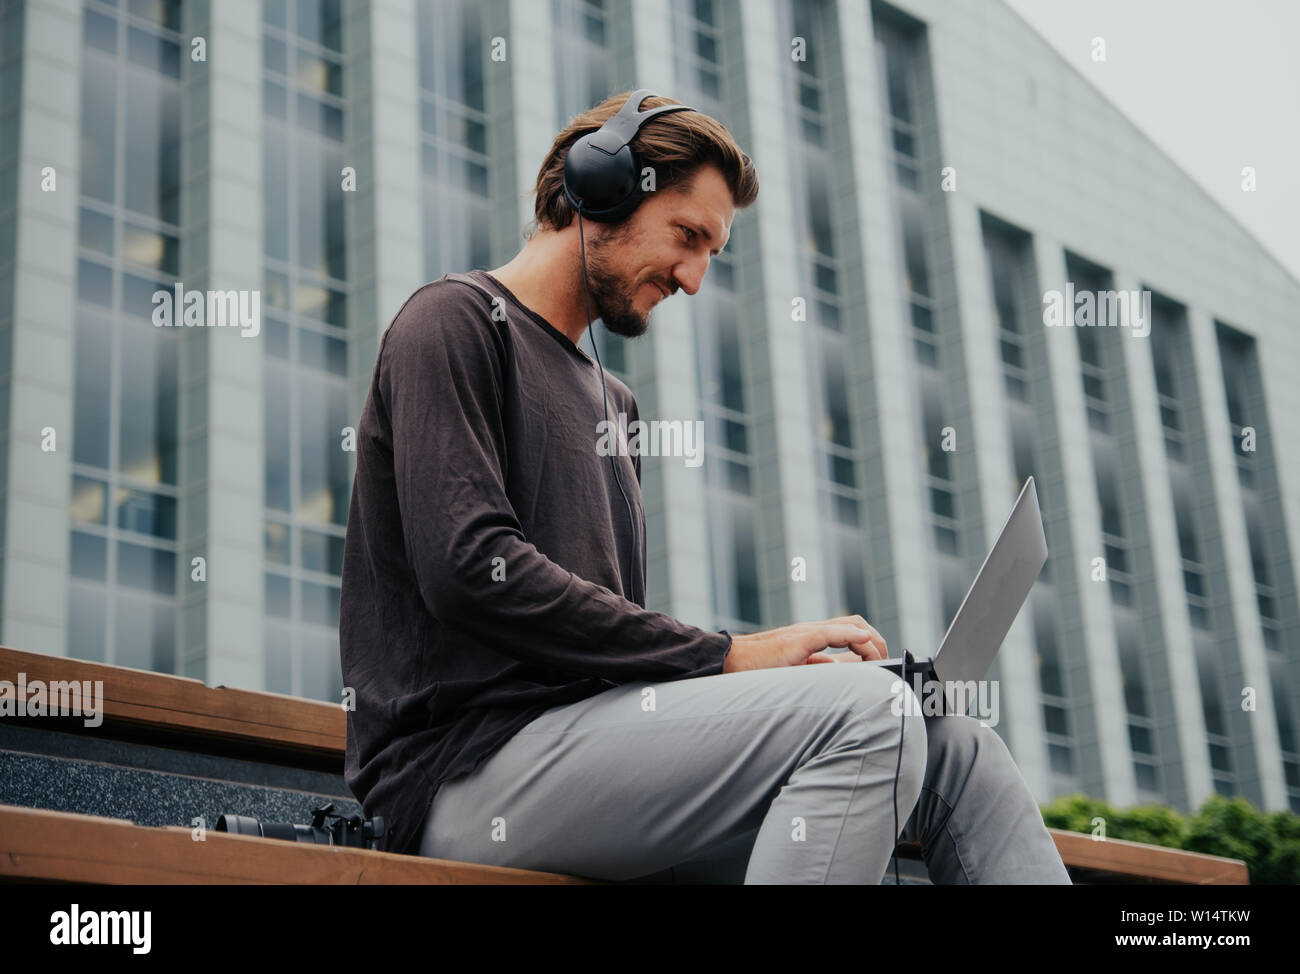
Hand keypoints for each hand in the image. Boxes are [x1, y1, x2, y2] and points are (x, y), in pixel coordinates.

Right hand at [723, 615, 888, 672]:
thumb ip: (816, 668)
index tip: (880, 662)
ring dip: (870, 640)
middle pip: (855, 623)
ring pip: (849, 624)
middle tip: (885, 660)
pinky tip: (864, 645)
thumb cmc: (756, 669)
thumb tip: (840, 670)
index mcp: (811, 638)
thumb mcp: (793, 671)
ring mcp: (804, 633)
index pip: (851, 631)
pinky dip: (851, 635)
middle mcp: (811, 631)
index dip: (870, 644)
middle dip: (876, 641)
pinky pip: (829, 632)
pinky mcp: (796, 640)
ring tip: (878, 657)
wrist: (729, 662)